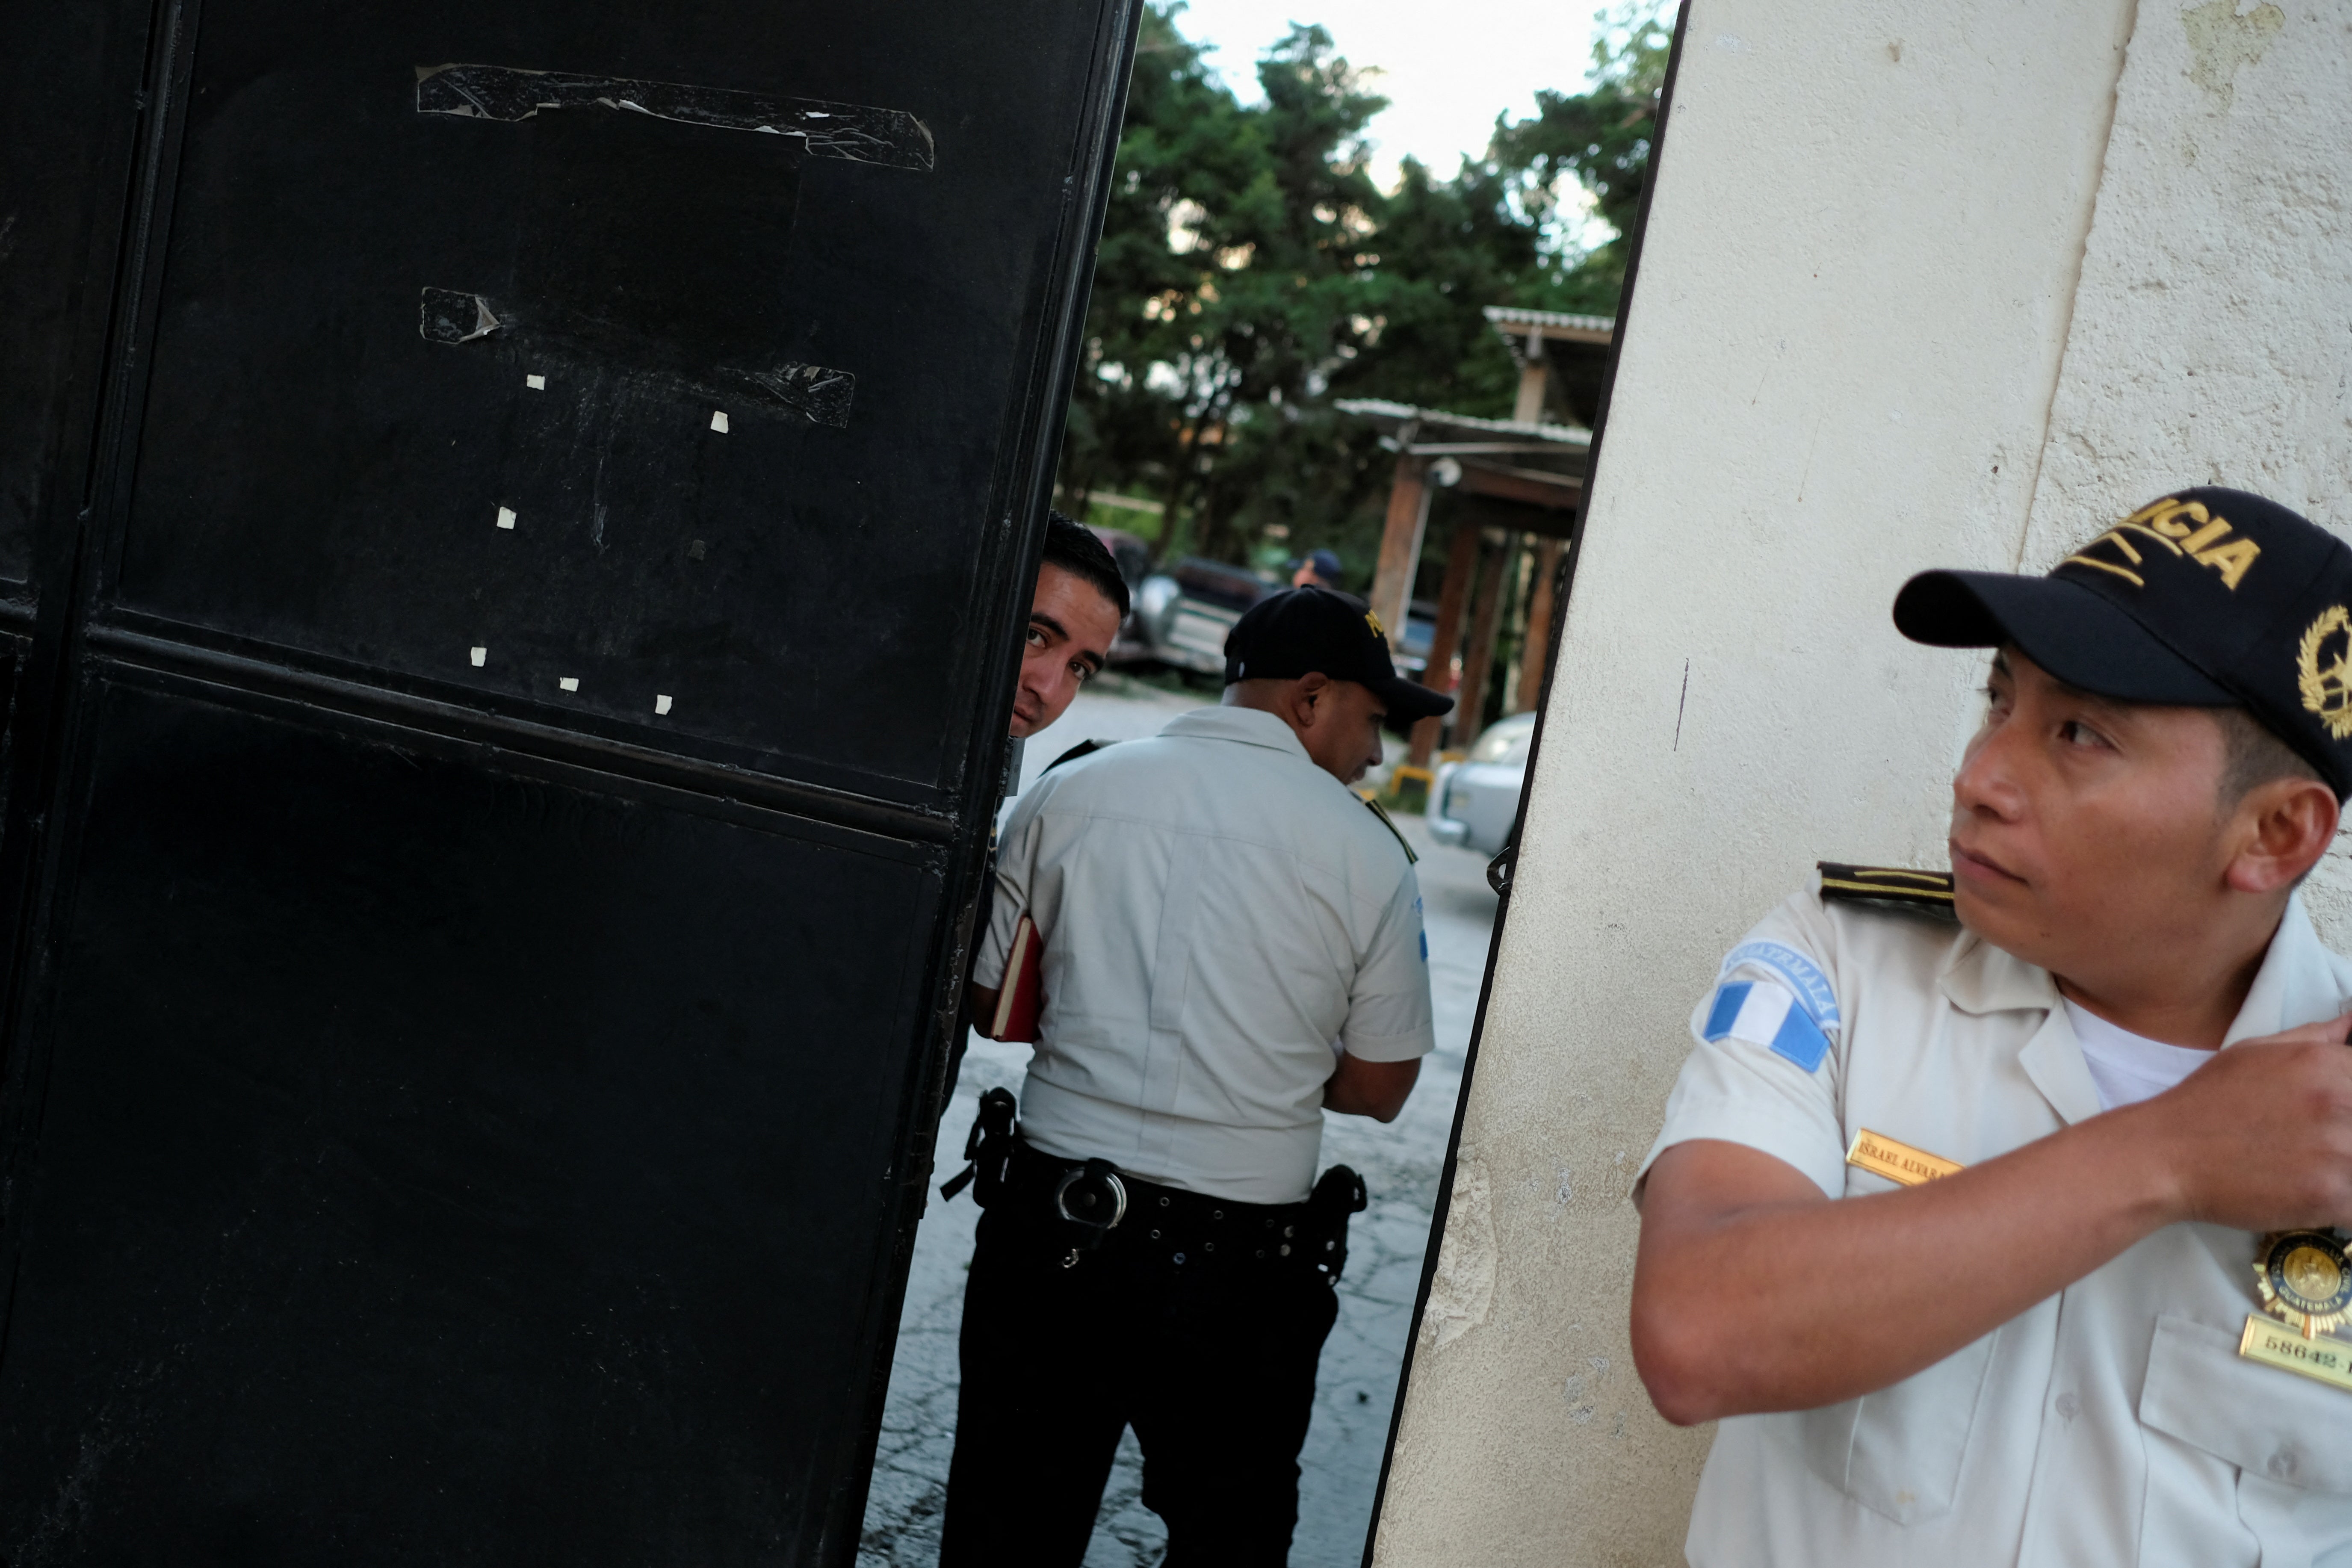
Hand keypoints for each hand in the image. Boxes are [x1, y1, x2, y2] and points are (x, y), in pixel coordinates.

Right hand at [2130, 1012, 2351, 1231]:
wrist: (2164, 1154)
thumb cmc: (2207, 1103)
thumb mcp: (2254, 1053)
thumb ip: (2313, 1038)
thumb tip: (2351, 1023)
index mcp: (2324, 1063)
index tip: (2338, 1118)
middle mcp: (2338, 1101)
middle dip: (2349, 1137)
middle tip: (2322, 1147)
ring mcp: (2337, 1150)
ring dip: (2348, 1172)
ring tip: (2319, 1170)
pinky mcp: (2329, 1195)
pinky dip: (2345, 1205)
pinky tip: (2321, 1198)